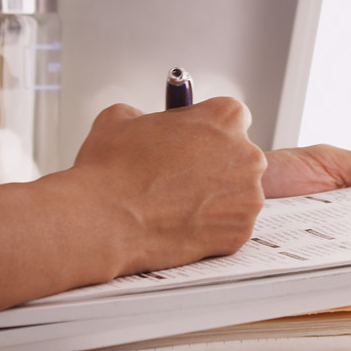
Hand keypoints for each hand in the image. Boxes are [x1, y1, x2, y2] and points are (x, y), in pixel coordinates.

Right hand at [73, 98, 267, 274]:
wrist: (103, 219)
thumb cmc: (112, 168)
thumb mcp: (123, 116)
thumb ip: (149, 115)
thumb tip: (146, 124)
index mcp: (225, 117)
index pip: (233, 116)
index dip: (209, 128)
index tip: (194, 137)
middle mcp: (246, 156)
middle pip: (240, 155)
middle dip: (216, 162)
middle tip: (183, 172)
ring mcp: (246, 199)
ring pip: (237, 193)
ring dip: (215, 195)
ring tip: (176, 200)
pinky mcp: (238, 235)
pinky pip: (229, 226)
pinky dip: (210, 226)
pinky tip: (179, 222)